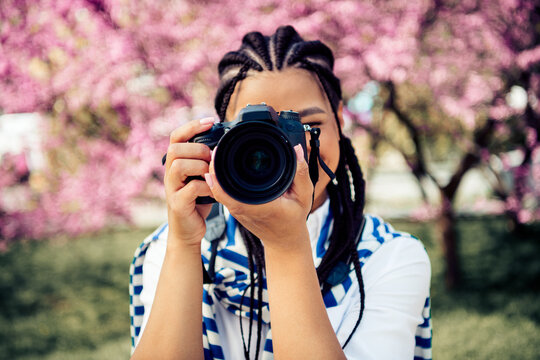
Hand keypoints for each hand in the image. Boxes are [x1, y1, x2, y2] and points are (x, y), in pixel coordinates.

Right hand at [164, 117, 215, 248]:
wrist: (189, 231)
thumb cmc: (198, 202)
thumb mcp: (203, 177)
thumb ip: (208, 162)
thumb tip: (225, 143)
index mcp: (176, 163)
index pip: (176, 136)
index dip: (192, 126)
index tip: (211, 121)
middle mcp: (170, 174)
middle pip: (175, 149)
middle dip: (198, 149)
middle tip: (212, 158)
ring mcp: (171, 189)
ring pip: (178, 165)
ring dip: (199, 166)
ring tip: (211, 174)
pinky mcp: (178, 204)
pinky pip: (190, 189)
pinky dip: (206, 187)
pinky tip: (214, 191)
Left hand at [205, 144, 312, 251]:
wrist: (285, 241)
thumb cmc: (294, 219)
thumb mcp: (304, 196)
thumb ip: (301, 173)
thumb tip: (297, 150)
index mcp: (257, 205)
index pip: (228, 191)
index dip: (218, 174)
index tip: (219, 153)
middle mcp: (243, 208)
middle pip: (218, 188)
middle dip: (215, 167)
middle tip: (217, 148)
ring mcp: (237, 210)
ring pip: (218, 191)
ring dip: (216, 174)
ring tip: (218, 154)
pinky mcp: (237, 210)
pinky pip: (223, 194)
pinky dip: (220, 181)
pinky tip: (222, 168)